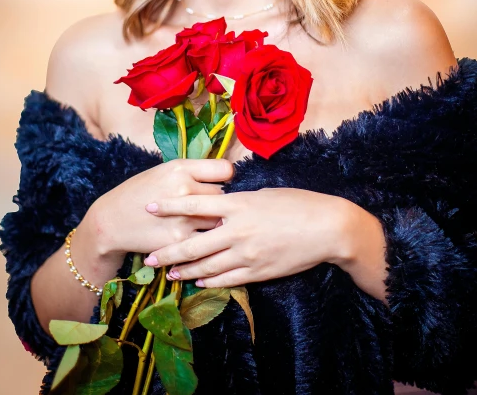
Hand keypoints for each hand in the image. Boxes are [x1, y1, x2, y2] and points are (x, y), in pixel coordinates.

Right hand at [80, 158, 234, 271]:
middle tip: (211, 206)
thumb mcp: (165, 170)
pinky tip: (202, 240)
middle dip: (220, 202)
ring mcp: (183, 217)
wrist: (111, 221)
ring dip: (215, 223)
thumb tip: (226, 175)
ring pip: (219, 220)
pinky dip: (207, 242)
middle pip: (223, 196)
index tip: (220, 184)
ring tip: (207, 222)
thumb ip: (194, 171)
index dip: (226, 178)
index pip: (225, 170)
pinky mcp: (180, 241)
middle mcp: (183, 189)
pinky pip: (207, 242)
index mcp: (181, 168)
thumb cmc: (141, 191)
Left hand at [142, 187, 351, 287]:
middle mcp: (238, 230)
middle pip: (194, 244)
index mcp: (239, 205)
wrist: (327, 228)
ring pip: (208, 266)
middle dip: (169, 252)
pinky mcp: (259, 272)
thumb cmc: (298, 203)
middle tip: (149, 258)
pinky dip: (210, 281)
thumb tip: (220, 206)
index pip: (195, 205)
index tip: (150, 207)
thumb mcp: (264, 194)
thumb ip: (239, 203)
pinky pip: (228, 279)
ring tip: (170, 274)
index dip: (170, 207)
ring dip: (186, 271)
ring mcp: (248, 254)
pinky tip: (199, 282)